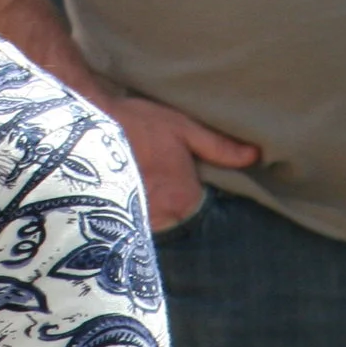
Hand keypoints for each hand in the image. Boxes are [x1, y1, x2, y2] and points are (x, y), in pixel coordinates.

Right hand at [105, 95, 258, 231]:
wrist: (90, 120)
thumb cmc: (139, 122)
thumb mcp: (183, 127)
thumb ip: (219, 146)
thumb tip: (255, 154)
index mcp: (184, 199)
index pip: (203, 216)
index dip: (203, 206)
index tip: (197, 191)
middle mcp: (163, 217)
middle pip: (179, 224)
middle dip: (179, 213)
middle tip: (172, 192)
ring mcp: (138, 221)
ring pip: (157, 226)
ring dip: (158, 215)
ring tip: (152, 193)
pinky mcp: (116, 217)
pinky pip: (133, 225)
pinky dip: (137, 216)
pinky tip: (135, 196)